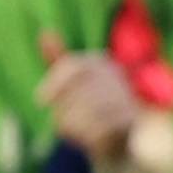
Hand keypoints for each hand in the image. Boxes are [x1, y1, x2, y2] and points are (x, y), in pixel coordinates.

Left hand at [31, 30, 144, 153]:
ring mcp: (126, 97)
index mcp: (100, 62)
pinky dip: (88, 138)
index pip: (71, 66)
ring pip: (84, 113)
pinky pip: (98, 130)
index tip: (41, 101)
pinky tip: (89, 140)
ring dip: (74, 127)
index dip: (53, 83)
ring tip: (78, 131)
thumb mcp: (74, 82)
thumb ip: (59, 60)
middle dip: (63, 112)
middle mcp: (115, 76)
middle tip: (65, 123)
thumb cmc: (92, 106)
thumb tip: (45, 32)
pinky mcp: (132, 120)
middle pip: (74, 93)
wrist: (124, 136)